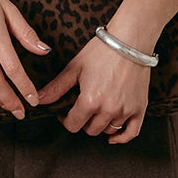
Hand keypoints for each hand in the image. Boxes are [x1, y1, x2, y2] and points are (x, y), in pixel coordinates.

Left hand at [33, 33, 151, 141]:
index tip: (65, 112)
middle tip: (81, 109)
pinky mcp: (139, 108)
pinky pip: (132, 133)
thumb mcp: (75, 68)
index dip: (65, 120)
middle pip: (90, 130)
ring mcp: (125, 110)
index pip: (73, 125)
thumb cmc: (102, 51)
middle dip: (82, 122)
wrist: (130, 40)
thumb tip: (38, 99)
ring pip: (108, 130)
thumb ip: (56, 87)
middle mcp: (108, 109)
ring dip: (100, 124)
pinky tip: (113, 136)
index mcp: (90, 101)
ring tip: (97, 111)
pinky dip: (121, 137)